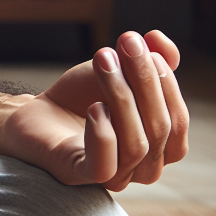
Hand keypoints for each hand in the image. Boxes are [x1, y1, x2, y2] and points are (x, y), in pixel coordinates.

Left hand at [0, 30, 188, 191]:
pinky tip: (94, 107)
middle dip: (145, 80)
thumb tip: (157, 39)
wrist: (37, 110)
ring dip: (122, 95)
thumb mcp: (120, 69)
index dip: (167, 85)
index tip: (145, 45)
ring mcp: (112, 176)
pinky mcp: (79, 176)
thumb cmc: (82, 95)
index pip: (178, 123)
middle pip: (159, 130)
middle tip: (126, 41)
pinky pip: (104, 166)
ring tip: (103, 59)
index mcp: (160, 147)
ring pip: (136, 146)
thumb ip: (149, 55)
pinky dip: (104, 135)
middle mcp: (142, 168)